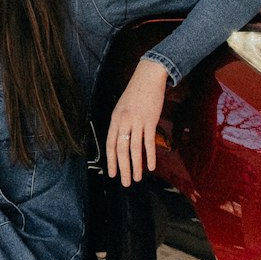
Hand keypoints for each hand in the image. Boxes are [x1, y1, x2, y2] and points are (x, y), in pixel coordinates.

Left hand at [105, 58, 168, 186]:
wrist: (149, 76)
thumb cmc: (135, 92)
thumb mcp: (122, 107)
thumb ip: (121, 123)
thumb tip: (122, 141)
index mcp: (115, 119)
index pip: (110, 144)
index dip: (111, 161)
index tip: (112, 173)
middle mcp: (123, 121)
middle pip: (121, 150)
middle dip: (122, 168)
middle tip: (124, 182)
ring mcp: (137, 121)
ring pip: (135, 148)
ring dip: (135, 166)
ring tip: (136, 178)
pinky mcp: (150, 120)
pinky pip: (149, 141)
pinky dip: (150, 155)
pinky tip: (150, 166)